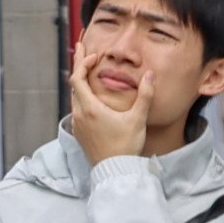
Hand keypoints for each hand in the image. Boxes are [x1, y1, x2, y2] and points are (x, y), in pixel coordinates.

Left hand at [65, 48, 142, 167]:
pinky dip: (82, 98)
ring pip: (74, 98)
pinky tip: (91, 100)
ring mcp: (77, 125)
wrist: (115, 171)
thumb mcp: (138, 119)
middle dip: (79, 67)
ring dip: (80, 84)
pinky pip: (77, 110)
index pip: (77, 78)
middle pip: (74, 85)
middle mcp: (79, 114)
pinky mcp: (80, 133)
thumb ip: (145, 95)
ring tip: (87, 73)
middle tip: (84, 51)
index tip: (94, 56)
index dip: (83, 63)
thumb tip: (150, 75)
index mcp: (89, 108)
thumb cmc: (126, 145)